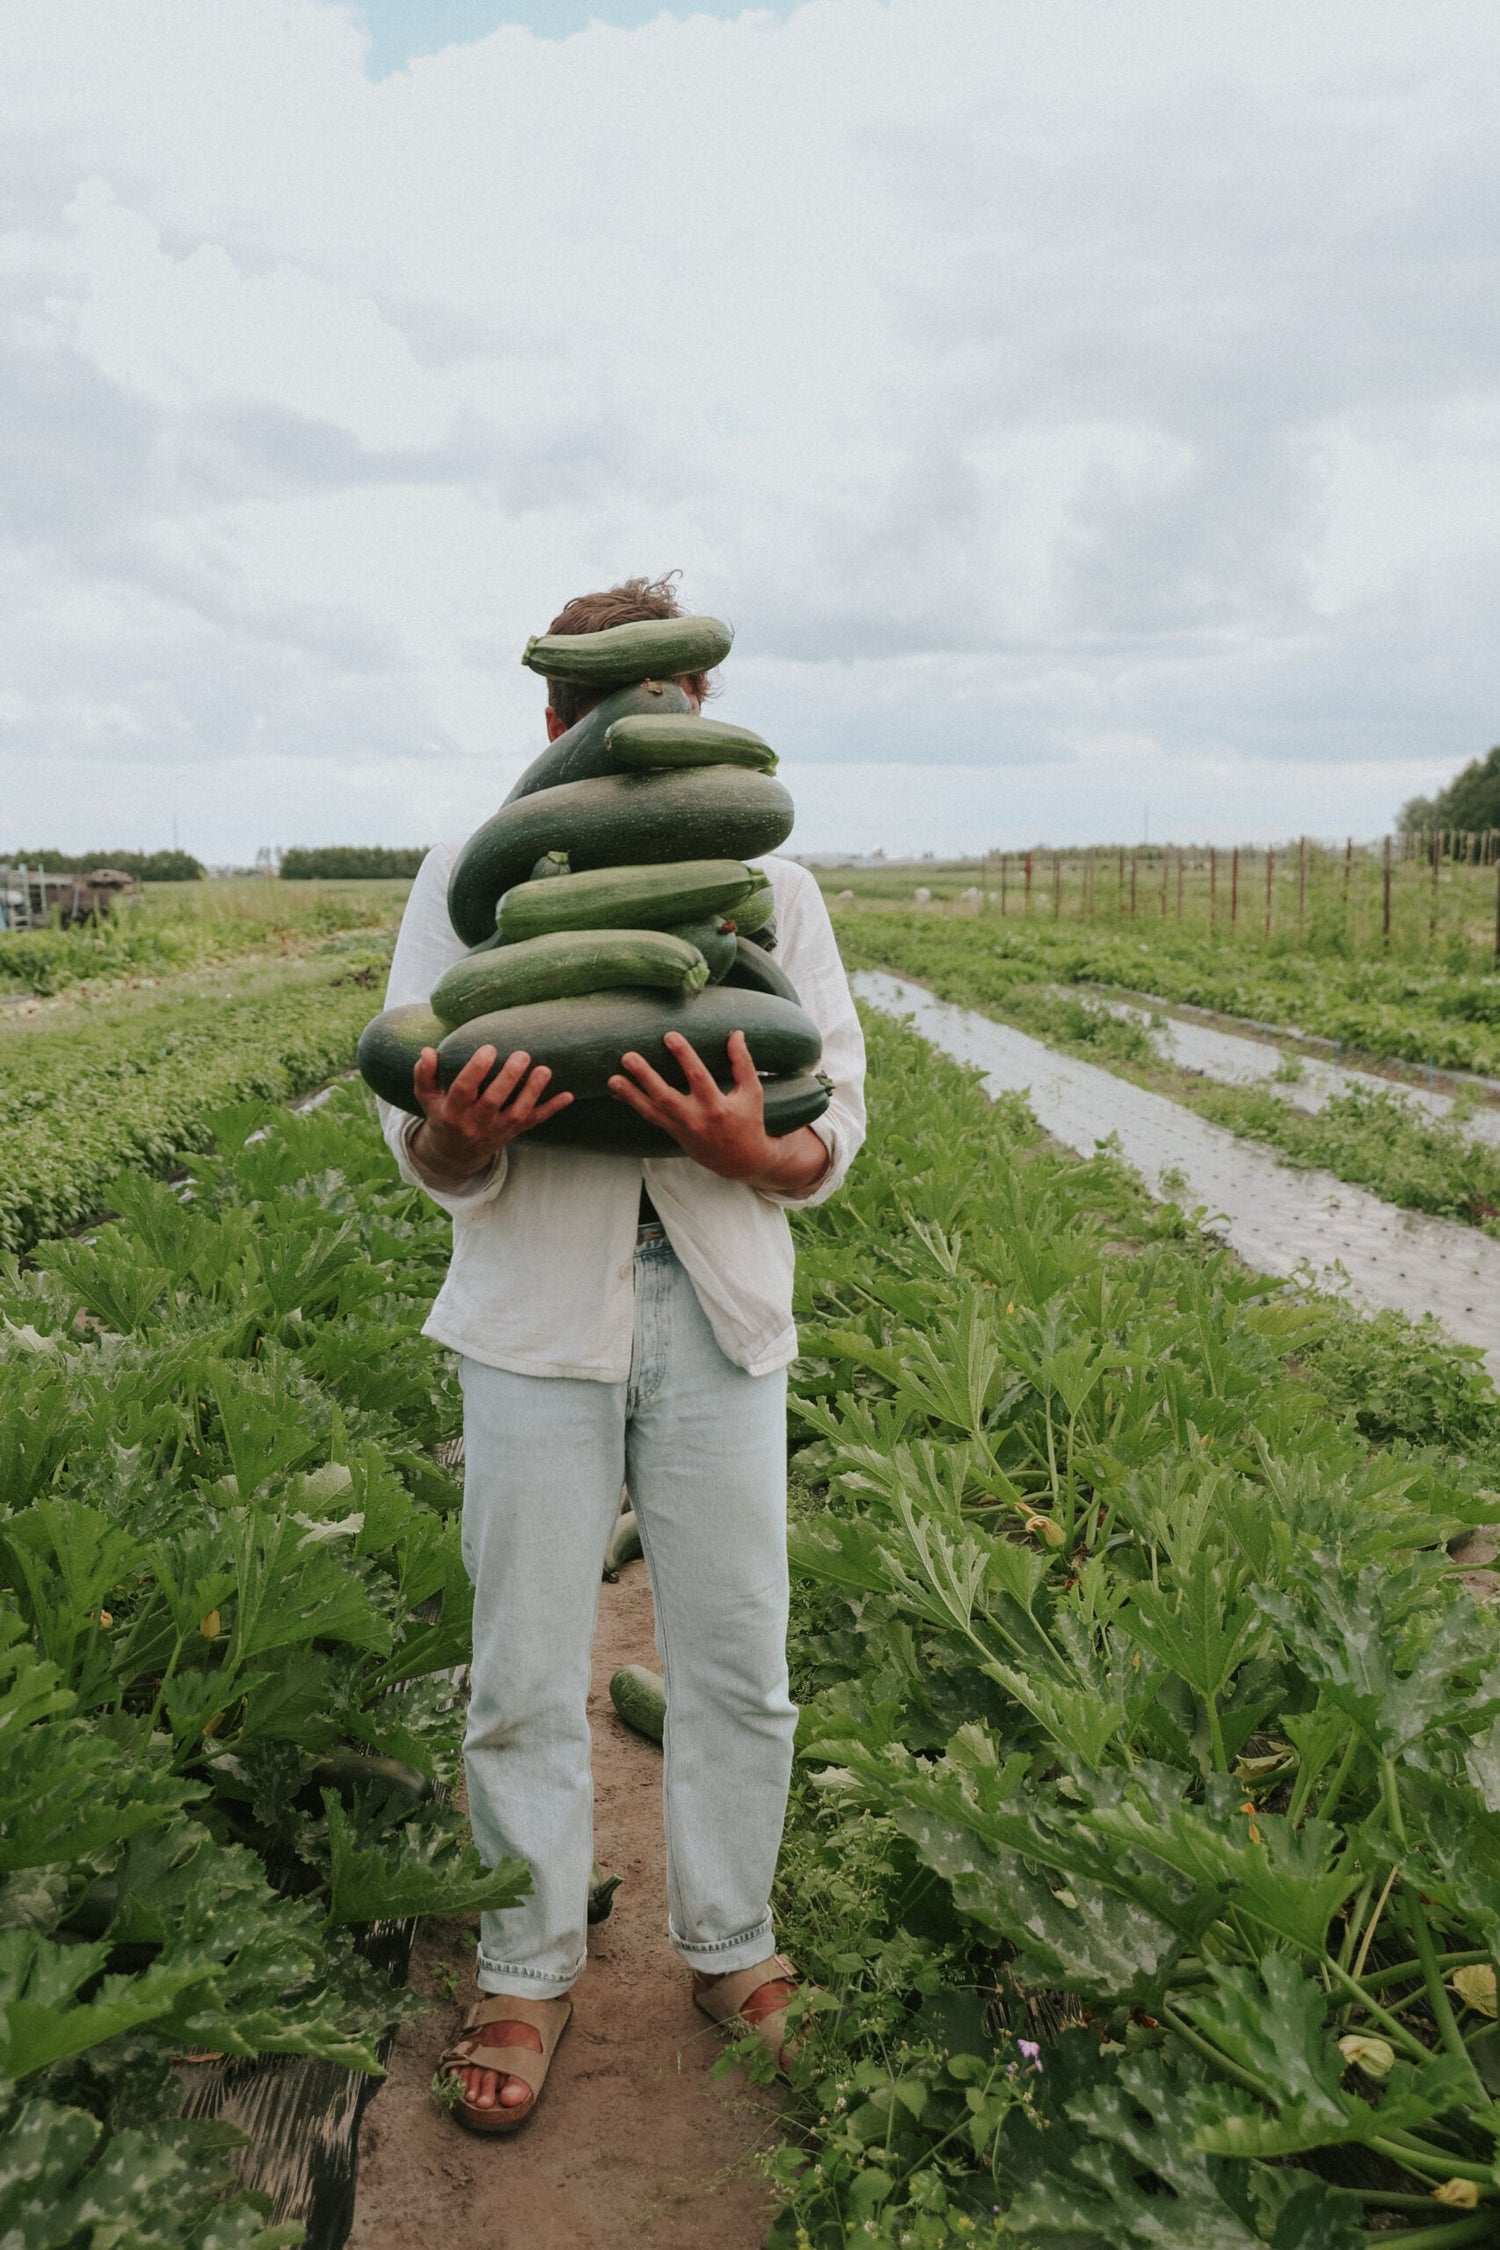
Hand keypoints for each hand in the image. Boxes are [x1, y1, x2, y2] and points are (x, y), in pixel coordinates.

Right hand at [411, 1043, 572, 1176]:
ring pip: (517, 1114)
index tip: (489, 1049)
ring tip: (544, 1070)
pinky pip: (534, 1122)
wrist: (455, 1154)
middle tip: (522, 1055)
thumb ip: (424, 1075)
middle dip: (508, 1079)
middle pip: (493, 1102)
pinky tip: (568, 1096)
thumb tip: (427, 1052)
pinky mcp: (513, 1132)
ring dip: (532, 1093)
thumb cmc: (442, 1115)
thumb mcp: (427, 1098)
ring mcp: (497, 1130)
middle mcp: (475, 1123)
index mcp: (452, 1112)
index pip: (464, 1090)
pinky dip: (551, 1109)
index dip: (476, 1070)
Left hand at [608, 1029, 829, 1192]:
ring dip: (630, 1094)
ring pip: (651, 1111)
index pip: (698, 1077)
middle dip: (645, 1077)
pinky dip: (633, 1103)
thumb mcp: (752, 1092)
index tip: (669, 1035)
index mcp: (717, 1106)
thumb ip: (743, 1063)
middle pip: (666, 1097)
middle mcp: (696, 1119)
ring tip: (612, 1078)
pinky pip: (650, 1117)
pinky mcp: (673, 1133)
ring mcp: (681, 1129)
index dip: (684, 1056)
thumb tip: (736, 1034)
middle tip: (628, 1056)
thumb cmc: (748, 1121)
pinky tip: (617, 1091)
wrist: (740, 1161)